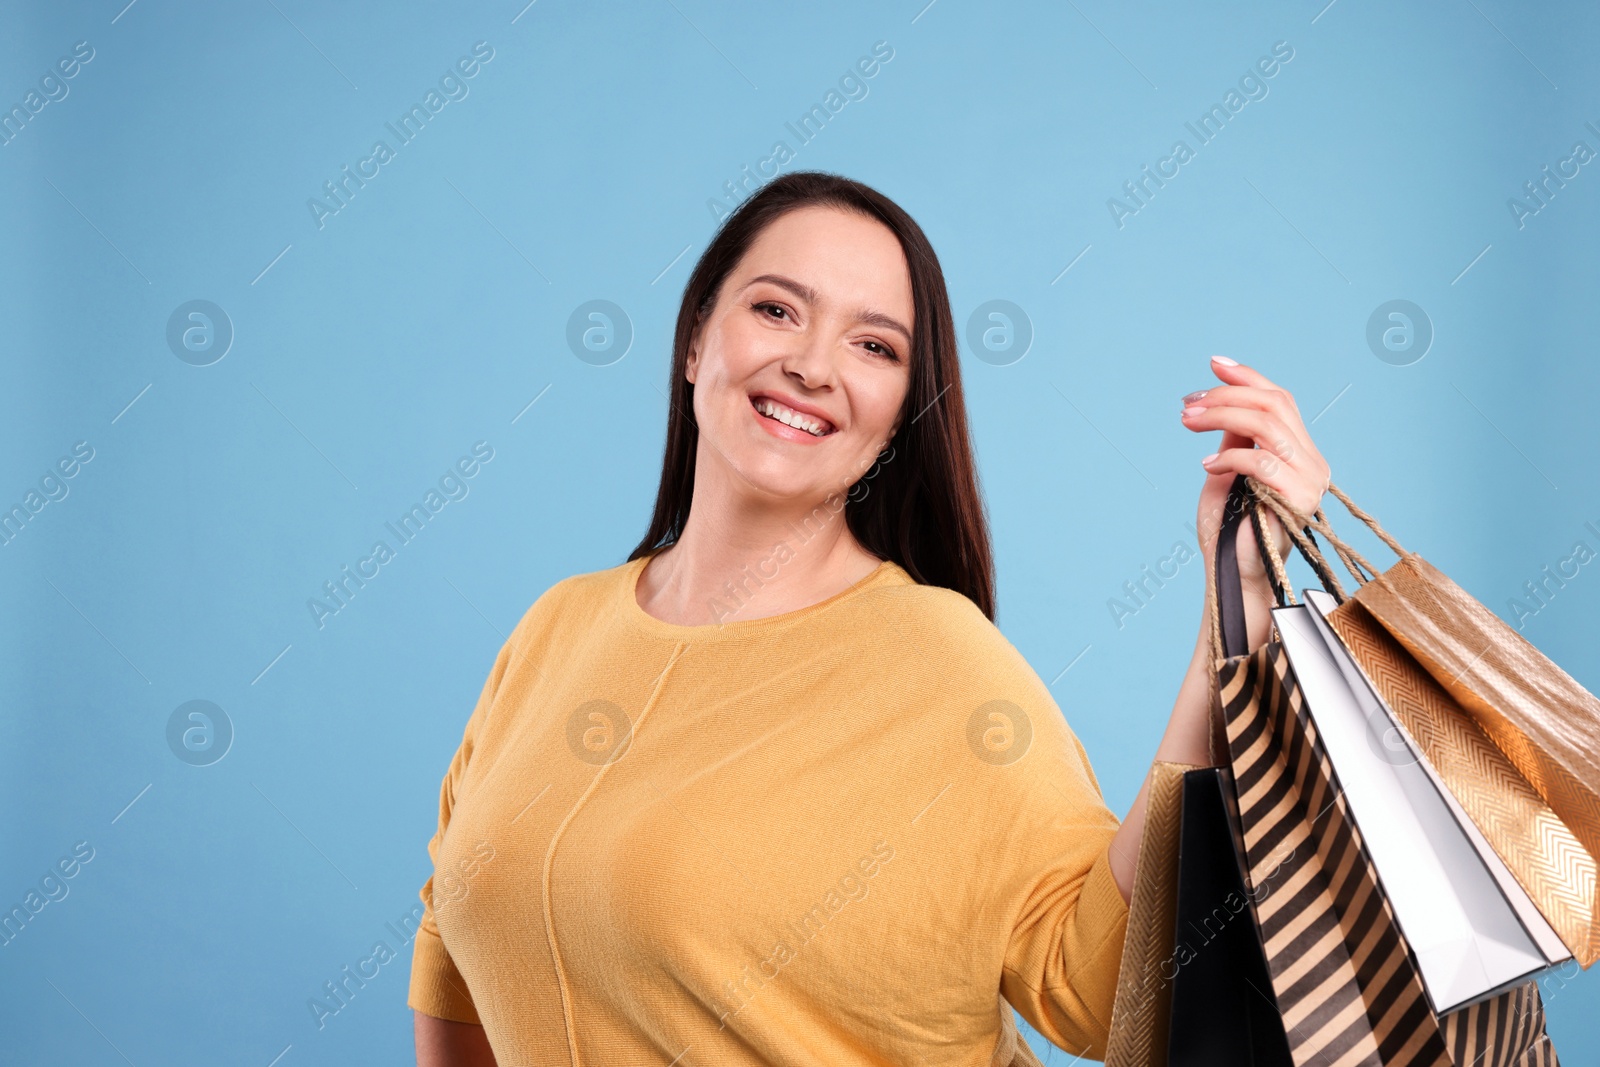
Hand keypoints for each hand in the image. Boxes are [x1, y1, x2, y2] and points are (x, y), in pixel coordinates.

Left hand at [1182, 356, 1330, 608]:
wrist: (1232, 576)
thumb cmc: (1228, 530)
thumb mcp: (1226, 473)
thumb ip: (1232, 441)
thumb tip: (1224, 404)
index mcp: (1299, 452)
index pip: (1281, 400)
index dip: (1248, 377)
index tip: (1214, 364)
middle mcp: (1312, 461)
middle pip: (1274, 405)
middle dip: (1225, 396)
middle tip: (1187, 404)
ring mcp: (1311, 480)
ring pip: (1267, 425)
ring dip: (1221, 416)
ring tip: (1187, 421)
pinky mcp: (1299, 499)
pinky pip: (1262, 462)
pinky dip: (1229, 458)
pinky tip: (1206, 468)